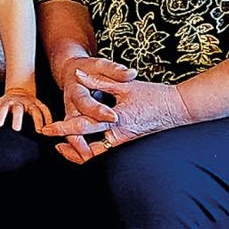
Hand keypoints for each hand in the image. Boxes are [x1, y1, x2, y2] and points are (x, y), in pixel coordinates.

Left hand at [0, 86, 52, 131]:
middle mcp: (19, 102)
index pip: (2, 109)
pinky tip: (50, 127)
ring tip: (40, 131)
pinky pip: (46, 110)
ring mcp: (30, 103)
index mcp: (7, 103)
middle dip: (17, 118)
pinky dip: (49, 118)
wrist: (19, 91)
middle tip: (16, 129)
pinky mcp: (39, 104)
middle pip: (18, 109)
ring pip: (35, 110)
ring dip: (39, 120)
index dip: (1, 115)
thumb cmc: (6, 103)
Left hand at [41, 69, 191, 163]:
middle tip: (52, 142)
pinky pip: (107, 151)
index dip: (63, 129)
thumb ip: (99, 82)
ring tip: (64, 147)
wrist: (180, 108)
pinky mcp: (129, 141)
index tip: (48, 129)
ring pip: (97, 154)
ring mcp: (124, 140)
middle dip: (67, 147)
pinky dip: (93, 150)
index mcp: (116, 118)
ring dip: (79, 152)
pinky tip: (85, 144)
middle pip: (87, 147)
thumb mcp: (124, 85)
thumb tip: (78, 74)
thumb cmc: (154, 95)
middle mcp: (119, 134)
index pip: (83, 127)